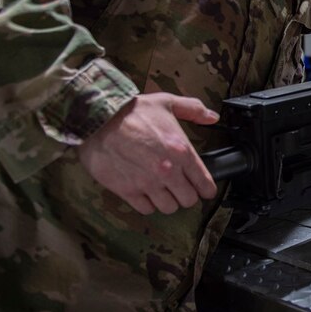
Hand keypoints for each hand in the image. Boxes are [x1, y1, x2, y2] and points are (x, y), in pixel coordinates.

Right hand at [77, 92, 219, 214]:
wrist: (97, 119)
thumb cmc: (132, 111)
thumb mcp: (167, 102)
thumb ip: (193, 110)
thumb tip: (213, 117)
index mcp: (182, 151)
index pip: (205, 184)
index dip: (206, 188)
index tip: (202, 187)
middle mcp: (168, 171)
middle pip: (188, 200)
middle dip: (186, 194)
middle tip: (180, 186)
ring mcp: (147, 183)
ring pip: (168, 208)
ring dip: (167, 200)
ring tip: (162, 189)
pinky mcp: (128, 191)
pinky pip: (146, 209)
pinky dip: (147, 203)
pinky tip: (145, 191)